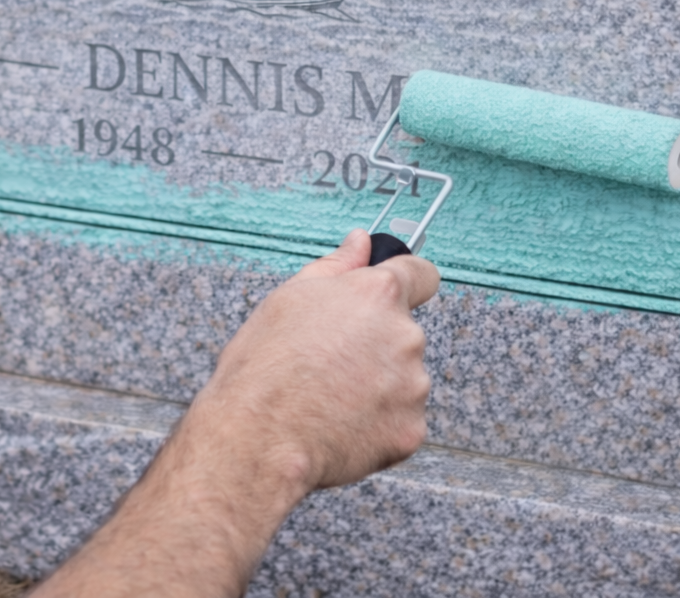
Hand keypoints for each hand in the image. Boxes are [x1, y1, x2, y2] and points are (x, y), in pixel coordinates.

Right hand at [189, 228, 439, 492]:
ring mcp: (412, 386)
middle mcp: (405, 336)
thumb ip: (336, 266)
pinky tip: (340, 425)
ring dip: (378, 385)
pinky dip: (377, 423)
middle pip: (403, 332)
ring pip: (403, 378)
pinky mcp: (411, 430)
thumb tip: (360, 241)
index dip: (406, 281)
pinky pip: (400, 420)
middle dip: (375, 343)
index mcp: (378, 295)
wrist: (258, 438)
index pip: (421, 273)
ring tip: (328, 397)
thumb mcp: (288, 298)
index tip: (394, 293)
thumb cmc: (264, 368)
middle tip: (329, 361)